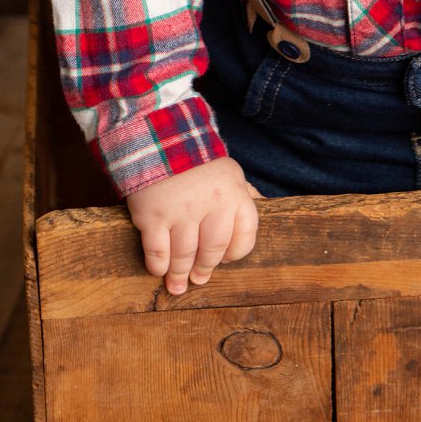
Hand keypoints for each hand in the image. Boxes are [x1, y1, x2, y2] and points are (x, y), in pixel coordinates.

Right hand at [126, 157, 264, 294]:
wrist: (158, 137)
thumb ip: (245, 193)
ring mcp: (181, 211)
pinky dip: (158, 265)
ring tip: (177, 284)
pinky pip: (157, 251)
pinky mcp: (153, 215)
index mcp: (234, 194)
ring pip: (184, 255)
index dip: (235, 253)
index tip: (225, 260)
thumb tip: (267, 205)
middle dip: (205, 269)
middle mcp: (211, 204)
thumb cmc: (197, 161)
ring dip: (180, 274)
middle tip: (199, 278)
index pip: (245, 236)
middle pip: (213, 250)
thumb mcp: (228, 171)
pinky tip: (159, 269)